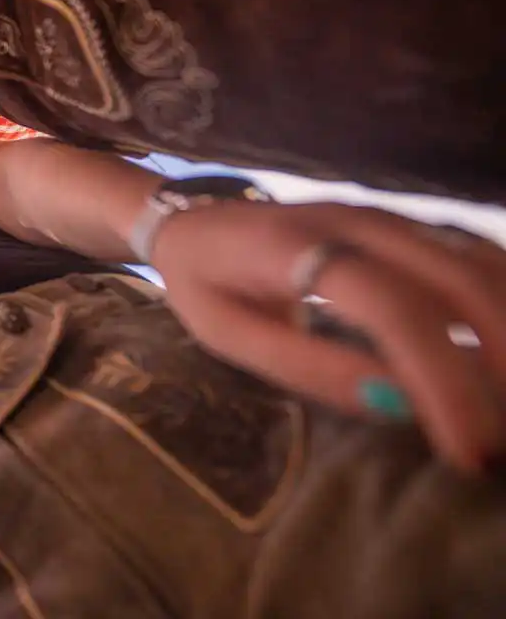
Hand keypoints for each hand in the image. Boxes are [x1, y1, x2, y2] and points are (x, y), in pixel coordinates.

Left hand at [150, 200, 505, 473]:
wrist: (190, 220)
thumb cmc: (205, 284)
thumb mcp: (228, 335)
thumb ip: (310, 366)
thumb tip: (396, 403)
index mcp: (294, 247)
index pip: (390, 307)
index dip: (440, 379)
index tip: (469, 449)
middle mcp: (352, 219)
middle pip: (456, 279)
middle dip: (501, 357)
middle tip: (500, 439)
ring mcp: (384, 216)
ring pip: (478, 263)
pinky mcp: (404, 224)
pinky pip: (474, 256)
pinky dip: (502, 302)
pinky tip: (504, 355)